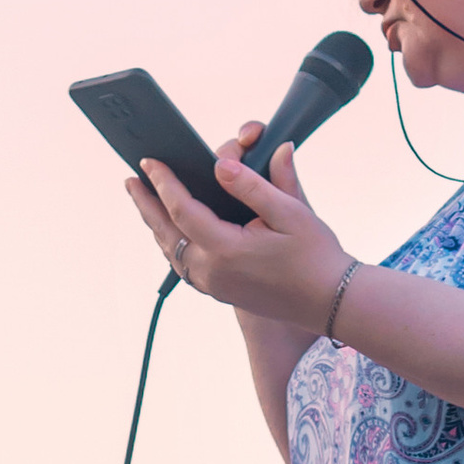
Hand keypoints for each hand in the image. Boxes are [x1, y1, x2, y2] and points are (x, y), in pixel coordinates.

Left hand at [127, 129, 349, 328]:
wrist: (332, 302)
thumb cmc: (317, 257)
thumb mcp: (291, 213)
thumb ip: (252, 186)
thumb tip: (222, 163)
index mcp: (226, 250)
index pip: (181, 209)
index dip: (164, 183)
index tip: (150, 162)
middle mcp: (212, 271)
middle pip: (166, 232)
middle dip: (146, 204)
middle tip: (131, 180)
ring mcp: (214, 285)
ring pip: (172, 251)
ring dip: (157, 224)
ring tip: (147, 201)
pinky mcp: (221, 291)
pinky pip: (185, 264)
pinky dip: (174, 242)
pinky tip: (174, 230)